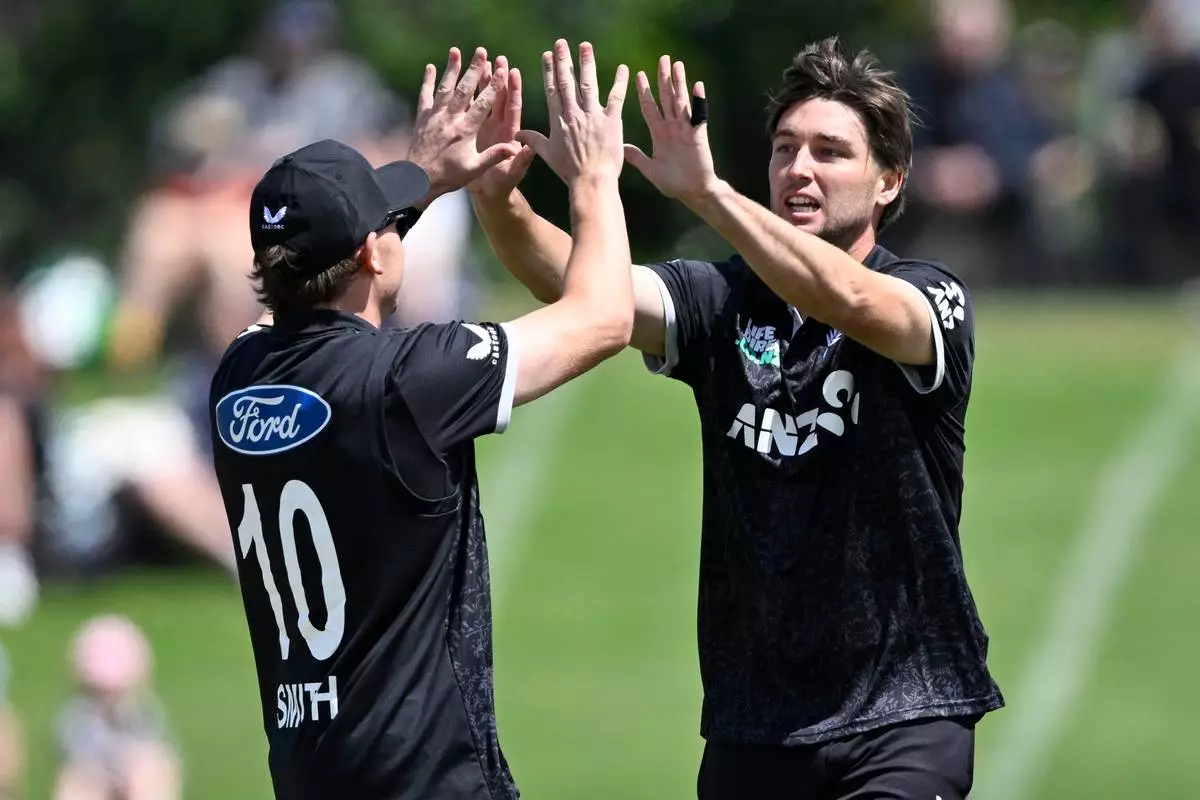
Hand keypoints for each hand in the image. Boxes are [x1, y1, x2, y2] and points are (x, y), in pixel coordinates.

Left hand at [406, 46, 521, 200]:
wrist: (418, 180)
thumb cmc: (449, 177)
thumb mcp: (474, 169)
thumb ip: (494, 156)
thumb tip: (515, 147)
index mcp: (466, 130)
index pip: (483, 103)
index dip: (494, 85)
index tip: (502, 69)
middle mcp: (450, 119)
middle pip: (465, 89)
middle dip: (474, 69)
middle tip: (482, 51)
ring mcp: (435, 116)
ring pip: (446, 87)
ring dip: (452, 68)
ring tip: (457, 51)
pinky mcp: (423, 118)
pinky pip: (425, 95)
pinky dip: (428, 80)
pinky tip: (431, 67)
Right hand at [468, 55, 536, 199]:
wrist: (489, 194)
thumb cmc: (502, 186)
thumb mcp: (513, 173)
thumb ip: (521, 161)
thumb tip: (529, 149)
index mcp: (510, 134)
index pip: (513, 107)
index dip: (513, 90)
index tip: (513, 71)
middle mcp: (499, 127)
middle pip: (500, 98)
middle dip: (500, 78)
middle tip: (499, 58)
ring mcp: (486, 128)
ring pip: (485, 99)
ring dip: (484, 81)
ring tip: (482, 62)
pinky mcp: (473, 131)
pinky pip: (471, 109)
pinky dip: (467, 95)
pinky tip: (460, 80)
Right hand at [516, 40, 628, 186]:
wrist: (591, 182)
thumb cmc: (570, 172)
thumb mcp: (548, 155)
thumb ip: (534, 141)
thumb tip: (517, 135)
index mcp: (559, 121)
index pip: (552, 90)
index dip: (550, 71)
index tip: (548, 55)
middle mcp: (574, 114)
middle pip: (567, 82)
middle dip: (564, 60)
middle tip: (562, 43)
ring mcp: (593, 116)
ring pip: (589, 84)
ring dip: (586, 63)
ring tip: (585, 46)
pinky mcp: (611, 121)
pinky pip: (616, 97)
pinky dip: (620, 82)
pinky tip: (623, 68)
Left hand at [624, 56, 717, 202]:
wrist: (693, 192)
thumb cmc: (673, 183)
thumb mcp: (650, 169)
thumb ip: (637, 157)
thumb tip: (621, 147)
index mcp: (659, 134)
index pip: (650, 107)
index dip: (644, 91)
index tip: (638, 74)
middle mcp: (672, 128)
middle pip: (666, 98)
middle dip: (663, 79)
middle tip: (662, 59)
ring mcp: (686, 130)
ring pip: (681, 102)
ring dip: (679, 83)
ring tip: (677, 65)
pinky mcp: (698, 135)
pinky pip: (698, 116)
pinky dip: (698, 101)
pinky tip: (697, 86)